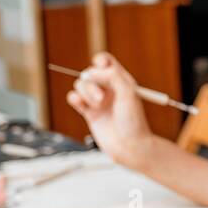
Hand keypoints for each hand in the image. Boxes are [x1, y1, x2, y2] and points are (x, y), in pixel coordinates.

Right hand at [65, 52, 155, 168]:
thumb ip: (112, 76)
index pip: (107, 63)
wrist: (129, 146)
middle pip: (90, 73)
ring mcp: (98, 101)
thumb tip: (93, 71)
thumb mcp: (128, 93)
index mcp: (122, 81)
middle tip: (102, 97)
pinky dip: (75, 98)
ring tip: (98, 105)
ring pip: (81, 85)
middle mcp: (109, 89)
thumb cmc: (133, 121)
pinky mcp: (89, 112)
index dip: (100, 61)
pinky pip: (74, 98)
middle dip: (93, 82)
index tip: (100, 66)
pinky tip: (80, 103)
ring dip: (87, 92)